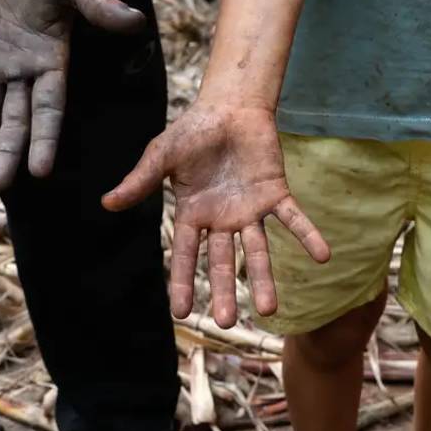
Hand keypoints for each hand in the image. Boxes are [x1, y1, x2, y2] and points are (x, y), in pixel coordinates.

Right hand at [103, 102, 329, 327]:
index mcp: (193, 216)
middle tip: (227, 323)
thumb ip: (140, 182)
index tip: (181, 313)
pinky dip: (307, 236)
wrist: (229, 107)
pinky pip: (293, 219)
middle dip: (225, 291)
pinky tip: (323, 256)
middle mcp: (222, 221)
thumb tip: (107, 204)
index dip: (183, 283)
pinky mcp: (275, 194)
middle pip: (224, 263)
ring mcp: (250, 211)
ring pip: (258, 251)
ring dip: (265, 278)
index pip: (187, 256)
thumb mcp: (161, 157)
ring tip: (271, 310)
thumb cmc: (192, 132)